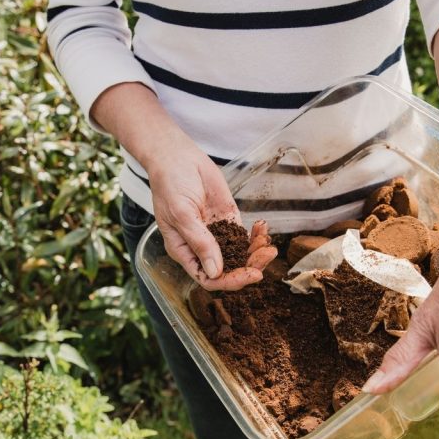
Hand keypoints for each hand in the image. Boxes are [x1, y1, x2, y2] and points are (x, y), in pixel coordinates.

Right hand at [146, 148, 276, 290]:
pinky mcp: (228, 220)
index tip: (250, 274)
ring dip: (256, 252)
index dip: (229, 281)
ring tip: (268, 244)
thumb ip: (199, 242)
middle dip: (249, 266)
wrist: (177, 157)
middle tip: (267, 255)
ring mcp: (216, 234)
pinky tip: (263, 228)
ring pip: (239, 254)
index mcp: (184, 251)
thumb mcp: (181, 214)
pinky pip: (244, 236)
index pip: (208, 278)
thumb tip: (215, 272)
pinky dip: (256, 236)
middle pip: (228, 269)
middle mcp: (201, 247)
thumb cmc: (170, 185)